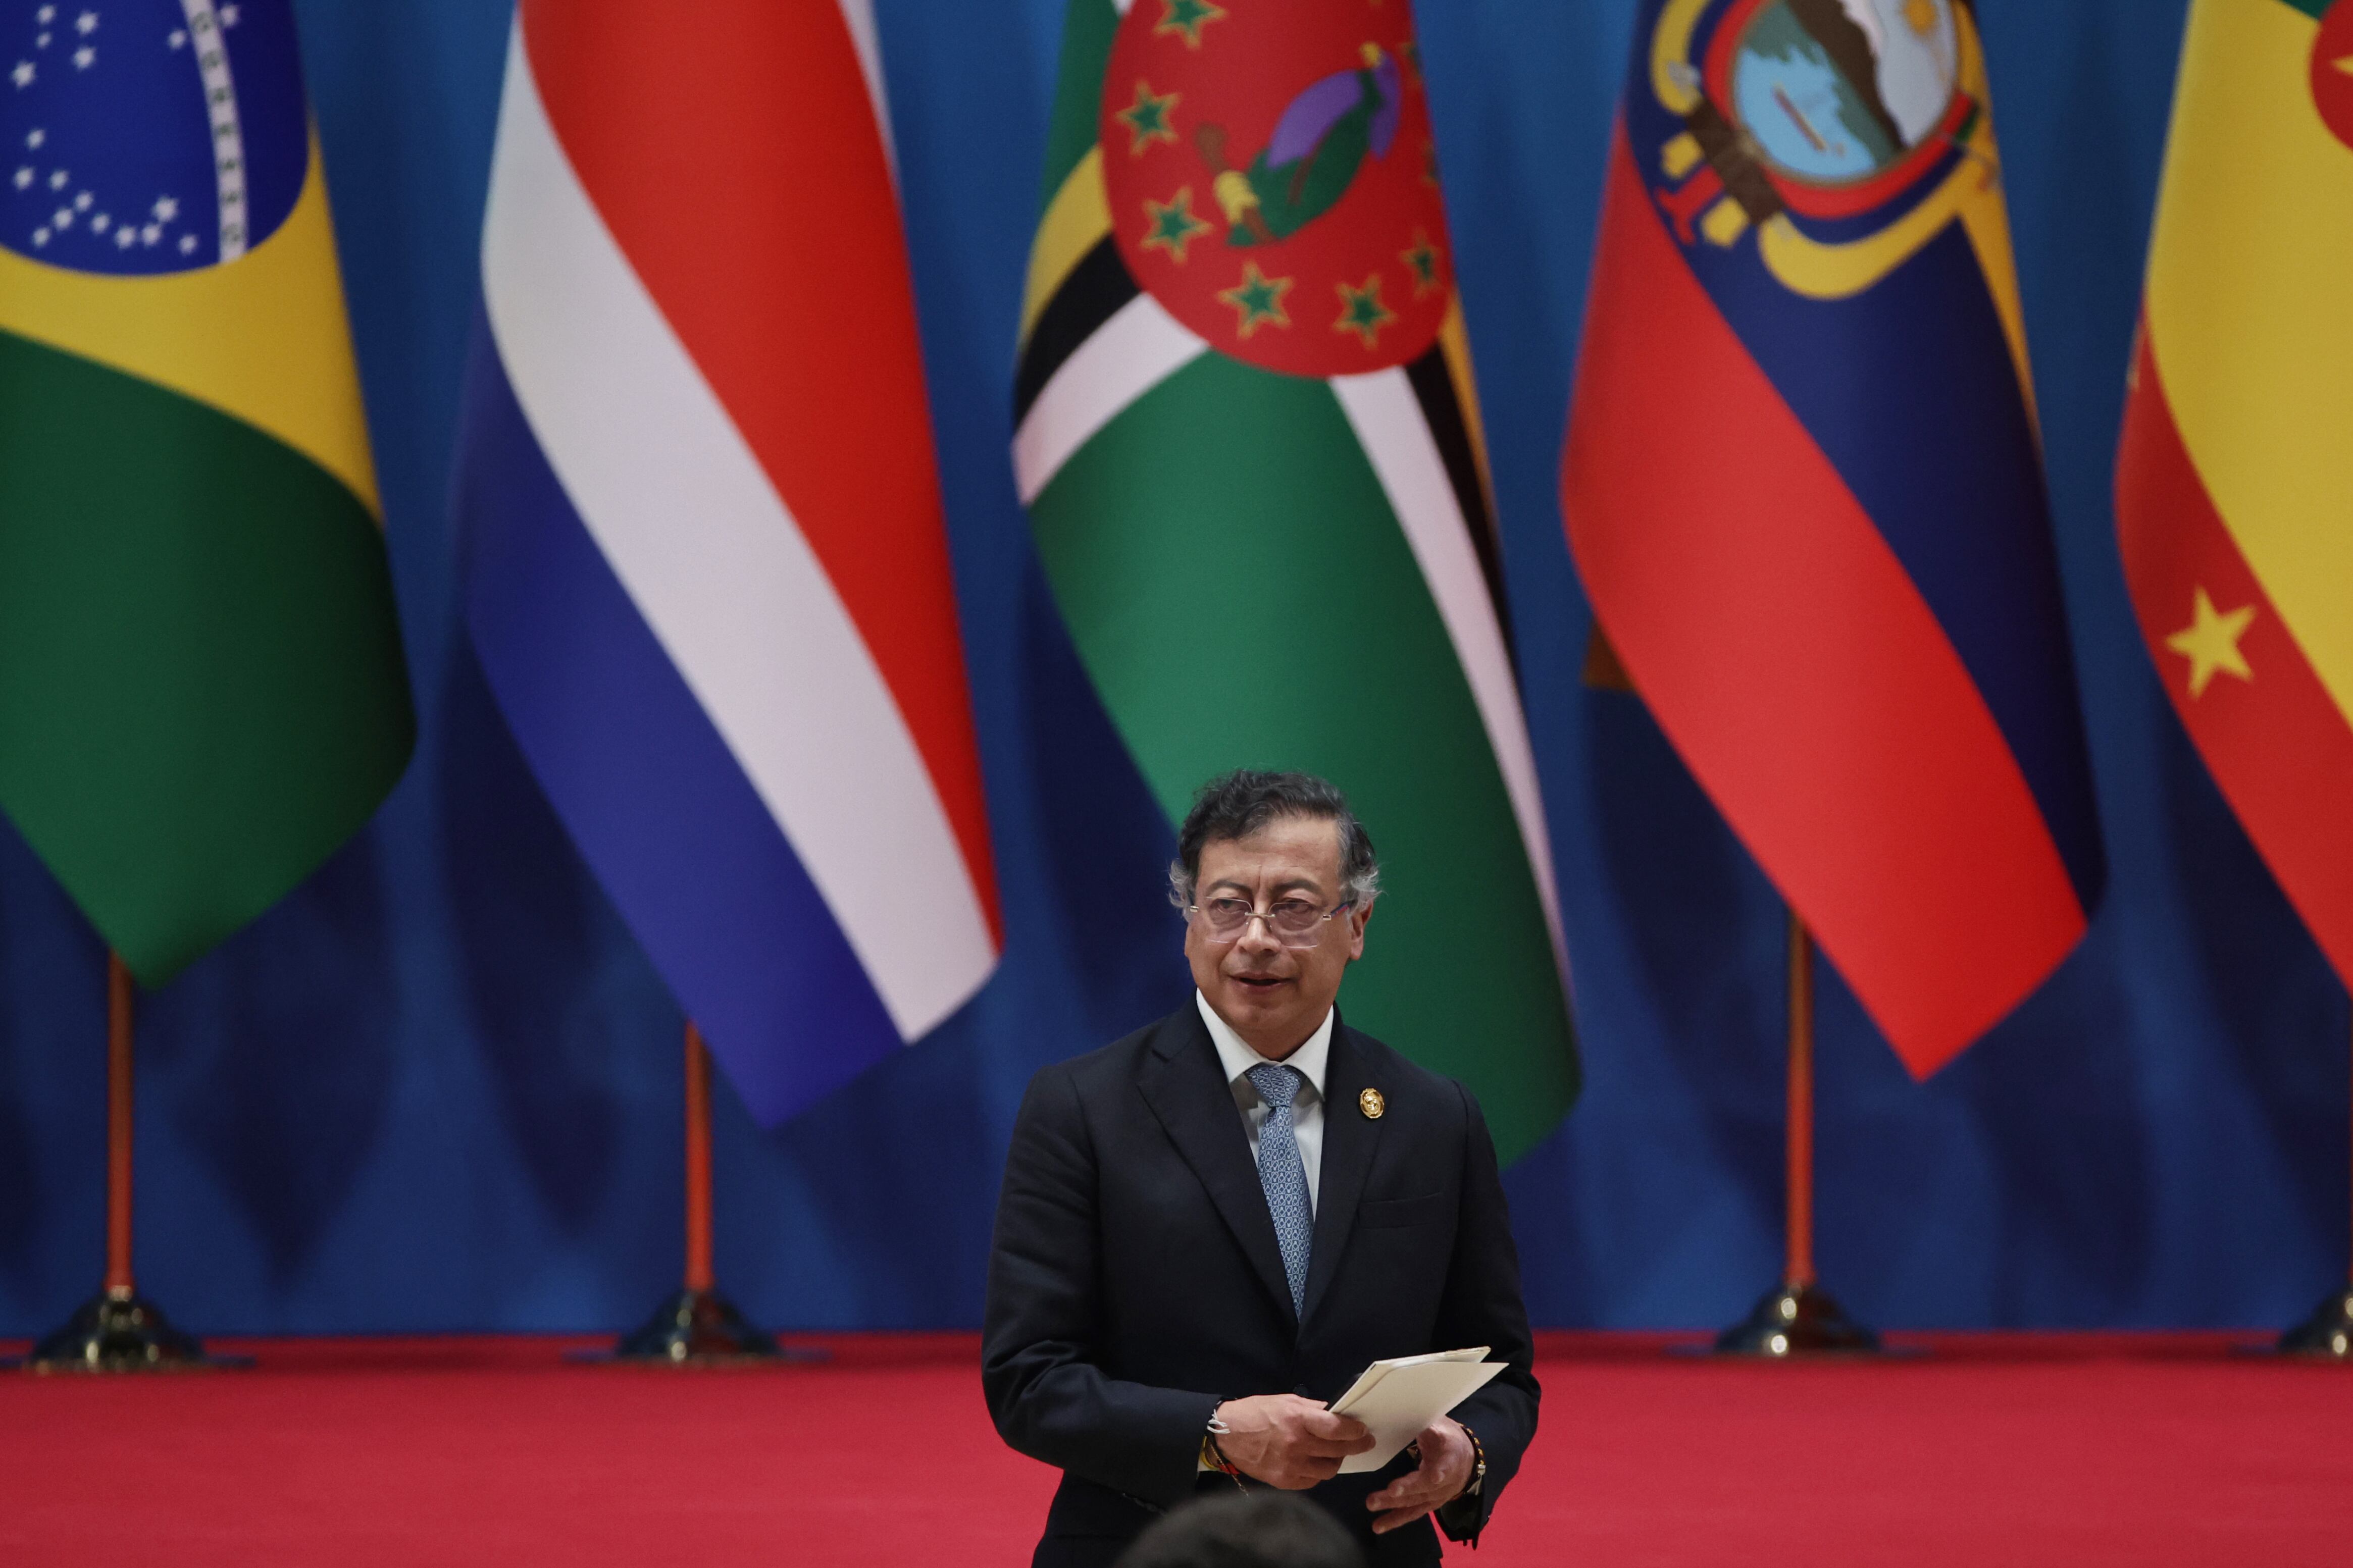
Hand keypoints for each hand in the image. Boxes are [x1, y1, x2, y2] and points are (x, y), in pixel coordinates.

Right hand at [1210, 1395, 1374, 1489]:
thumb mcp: (1286, 1401)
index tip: (1363, 1431)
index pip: (1336, 1428)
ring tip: (1336, 1453)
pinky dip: (1318, 1472)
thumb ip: (1313, 1408)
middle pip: (1337, 1450)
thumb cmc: (1256, 1413)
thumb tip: (1336, 1414)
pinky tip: (1316, 1463)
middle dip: (1355, 1446)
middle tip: (1364, 1442)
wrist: (1226, 1435)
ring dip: (1337, 1460)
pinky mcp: (1284, 1482)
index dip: (1354, 1431)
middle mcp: (1296, 1445)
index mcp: (1297, 1419)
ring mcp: (1290, 1466)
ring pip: (1328, 1470)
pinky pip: (1312, 1481)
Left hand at [1364, 1416, 1473, 1533]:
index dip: (1439, 1472)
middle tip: (1387, 1492)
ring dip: (1393, 1506)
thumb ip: (1427, 1424)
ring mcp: (1436, 1496)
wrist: (1466, 1460)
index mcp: (1450, 1458)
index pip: (1445, 1466)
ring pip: (1414, 1502)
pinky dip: (1395, 1520)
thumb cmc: (1449, 1439)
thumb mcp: (1442, 1426)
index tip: (1434, 1476)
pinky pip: (1411, 1513)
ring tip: (1372, 1504)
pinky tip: (1378, 1526)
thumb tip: (1403, 1411)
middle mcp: (1444, 1482)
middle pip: (1424, 1487)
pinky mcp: (1427, 1504)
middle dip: (1406, 1490)